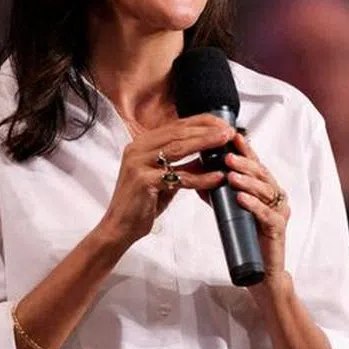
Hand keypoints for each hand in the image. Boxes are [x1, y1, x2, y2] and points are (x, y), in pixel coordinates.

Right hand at [96, 115, 232, 248]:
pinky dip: (200, 177)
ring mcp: (138, 163)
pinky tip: (217, 177)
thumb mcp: (164, 178)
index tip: (223, 124)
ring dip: (205, 144)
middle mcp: (138, 148)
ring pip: (178, 149)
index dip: (202, 122)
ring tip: (225, 143)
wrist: (120, 226)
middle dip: (206, 130)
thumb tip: (210, 156)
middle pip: (178, 133)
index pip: (176, 125)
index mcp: (142, 143)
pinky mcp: (143, 181)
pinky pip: (178, 177)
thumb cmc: (143, 202)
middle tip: (229, 131)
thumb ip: (183, 165)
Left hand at [223, 133, 289, 288]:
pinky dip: (253, 205)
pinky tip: (240, 198)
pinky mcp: (278, 229)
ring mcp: (280, 212)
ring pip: (265, 191)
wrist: (261, 271)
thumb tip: (198, 178)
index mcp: (267, 190)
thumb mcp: (231, 212)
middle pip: (262, 175)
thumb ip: (219, 196)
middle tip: (227, 155)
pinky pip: (266, 214)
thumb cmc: (248, 238)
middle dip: (244, 163)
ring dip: (247, 181)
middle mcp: (276, 197)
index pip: (256, 165)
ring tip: (231, 174)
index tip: (233, 136)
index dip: (246, 151)